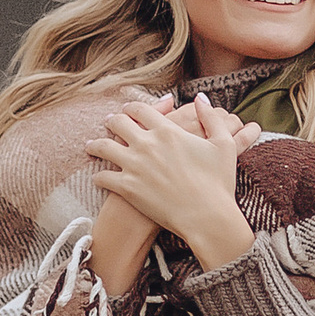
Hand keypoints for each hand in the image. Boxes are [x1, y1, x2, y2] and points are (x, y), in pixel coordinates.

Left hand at [85, 95, 255, 273]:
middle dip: (111, 121)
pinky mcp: (126, 187)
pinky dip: (98, 176)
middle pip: (118, 123)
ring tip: (91, 146)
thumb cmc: (218, 182)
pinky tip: (98, 177)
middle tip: (108, 123)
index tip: (128, 110)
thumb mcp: (223, 144)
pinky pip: (103, 177)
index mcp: (167, 130)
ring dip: (95, 145)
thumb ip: (211, 117)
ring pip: (103, 147)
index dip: (131, 108)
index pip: (140, 109)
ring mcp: (134, 165)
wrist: (207, 217)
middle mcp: (146, 143)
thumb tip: (200, 98)